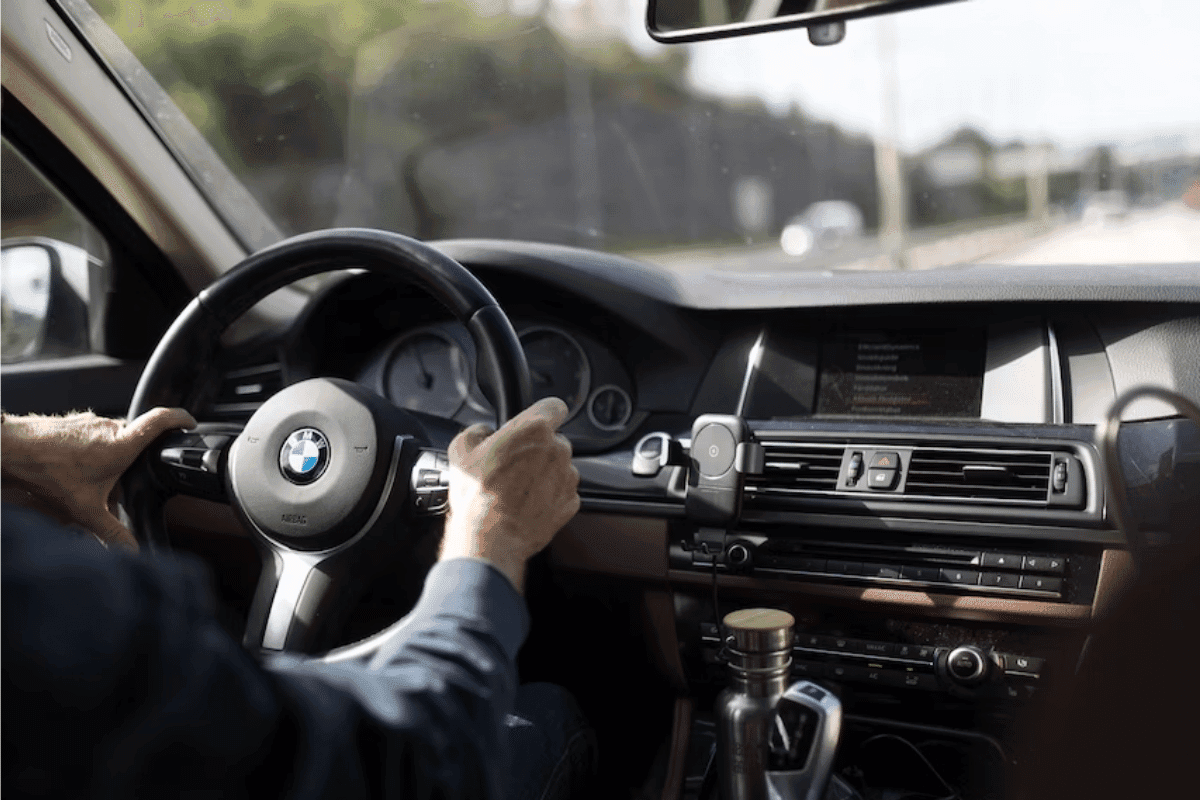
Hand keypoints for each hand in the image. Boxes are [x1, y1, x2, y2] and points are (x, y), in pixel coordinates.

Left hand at [0, 407, 196, 550]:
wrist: (8, 449)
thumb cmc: (45, 471)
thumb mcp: (84, 509)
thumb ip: (111, 532)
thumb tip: (132, 551)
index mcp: (121, 444)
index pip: (161, 420)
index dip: (181, 418)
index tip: (190, 424)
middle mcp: (109, 427)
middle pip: (136, 438)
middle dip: (136, 459)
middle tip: (125, 481)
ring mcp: (89, 422)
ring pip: (113, 438)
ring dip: (110, 458)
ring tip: (91, 481)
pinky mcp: (73, 423)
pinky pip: (93, 436)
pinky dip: (91, 452)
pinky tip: (73, 471)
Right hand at [441, 397, 580, 592]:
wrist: (489, 537)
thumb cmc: (476, 494)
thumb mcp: (460, 450)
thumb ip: (476, 431)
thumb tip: (483, 432)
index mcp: (534, 429)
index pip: (554, 406)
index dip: (543, 413)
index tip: (535, 423)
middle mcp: (557, 450)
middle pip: (554, 440)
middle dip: (538, 448)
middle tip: (514, 464)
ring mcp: (567, 477)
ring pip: (560, 466)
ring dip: (544, 473)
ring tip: (518, 488)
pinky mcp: (570, 502)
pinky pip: (562, 491)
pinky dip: (549, 495)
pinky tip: (527, 503)